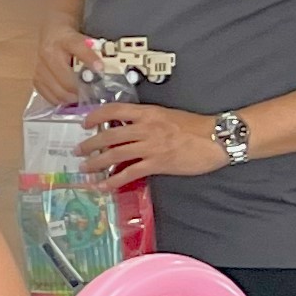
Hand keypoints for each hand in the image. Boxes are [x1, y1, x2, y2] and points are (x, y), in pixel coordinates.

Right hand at [36, 26, 101, 104]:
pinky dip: (61, 101)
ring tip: (83, 99)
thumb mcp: (84, 40)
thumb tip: (103, 72)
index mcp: (65, 40)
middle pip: (67, 79)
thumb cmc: (71, 40)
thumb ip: (94, 52)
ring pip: (58, 91)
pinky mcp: (36, 79)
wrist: (52, 35)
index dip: (90, 59)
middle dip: (82, 90)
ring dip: (73, 99)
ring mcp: (40, 68)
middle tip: (93, 96)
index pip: (79, 48)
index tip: (100, 69)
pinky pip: (49, 96)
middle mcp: (49, 53)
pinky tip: (69, 99)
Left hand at [81, 101, 227, 183]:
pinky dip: (112, 180)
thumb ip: (147, 121)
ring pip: (115, 154)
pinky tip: (103, 185)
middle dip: (90, 144)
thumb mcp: (168, 116)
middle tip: (78, 151)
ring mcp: (150, 146)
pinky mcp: (157, 163)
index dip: (96, 116)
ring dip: (96, 162)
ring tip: (85, 168)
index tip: (85, 123)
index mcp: (149, 113)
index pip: (115, 110)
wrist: (217, 138)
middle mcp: (146, 128)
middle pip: (109, 135)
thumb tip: (127, 129)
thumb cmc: (195, 127)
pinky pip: (129, 173)